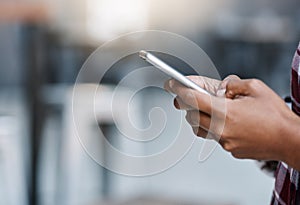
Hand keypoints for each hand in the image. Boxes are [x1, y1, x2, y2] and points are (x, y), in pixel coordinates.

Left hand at [165, 76, 299, 162]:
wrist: (289, 140)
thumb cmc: (275, 115)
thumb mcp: (256, 88)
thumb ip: (233, 84)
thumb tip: (221, 88)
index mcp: (225, 111)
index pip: (193, 99)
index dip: (179, 90)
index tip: (171, 84)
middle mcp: (221, 129)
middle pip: (191, 116)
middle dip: (186, 105)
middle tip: (187, 96)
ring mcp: (225, 141)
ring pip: (199, 129)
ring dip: (198, 118)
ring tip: (208, 109)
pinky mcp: (230, 149)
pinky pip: (214, 137)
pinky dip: (214, 128)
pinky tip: (227, 122)